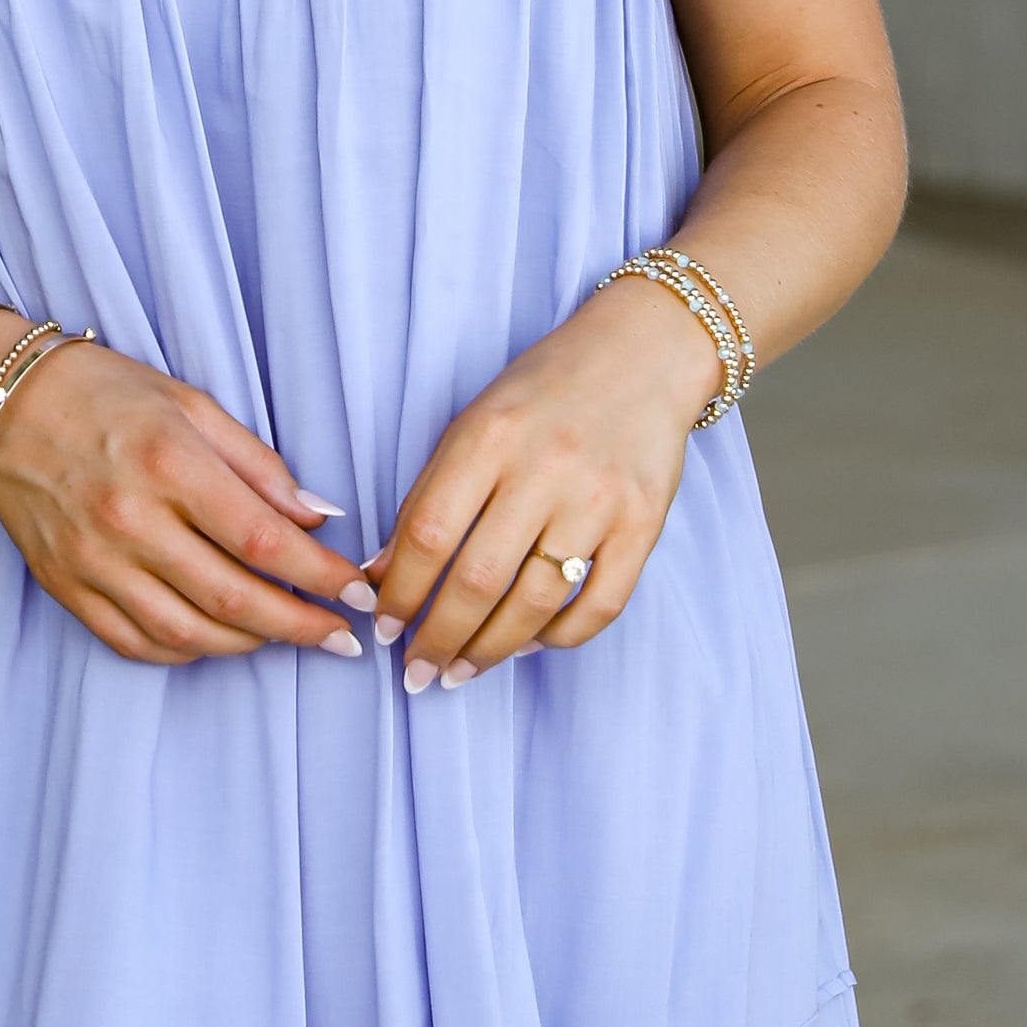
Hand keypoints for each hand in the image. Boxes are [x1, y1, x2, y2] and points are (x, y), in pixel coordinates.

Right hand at [0, 331, 376, 668]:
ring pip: (189, 634)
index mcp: (171, 465)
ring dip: (251, 645)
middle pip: (234, 601)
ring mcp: (94, 561)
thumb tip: (319, 519)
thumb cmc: (105, 393)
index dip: (321, 577)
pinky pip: (137, 643)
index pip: (265, 541)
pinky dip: (187, 652)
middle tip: (344, 639)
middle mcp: (130, 520)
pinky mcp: (66, 587)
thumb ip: (260, 466)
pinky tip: (218, 639)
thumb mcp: (193, 405)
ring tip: (286, 636)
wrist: (2, 404)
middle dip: (302, 627)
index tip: (359, 594)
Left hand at [369, 278, 711, 690]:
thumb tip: (383, 574)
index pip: (429, 534)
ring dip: (489, 650)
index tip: (384, 626)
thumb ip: (430, 494)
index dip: (400, 592)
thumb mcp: (473, 423)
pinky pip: (600, 604)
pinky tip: (527, 643)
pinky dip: (559, 637)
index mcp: (489, 437)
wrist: (643, 354)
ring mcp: (599, 500)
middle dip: (437, 638)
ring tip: (460, 671)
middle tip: (415, 671)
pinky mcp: (643, 524)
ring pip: (535, 602)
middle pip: (478, 579)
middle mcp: (545, 469)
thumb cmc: (543, 391)